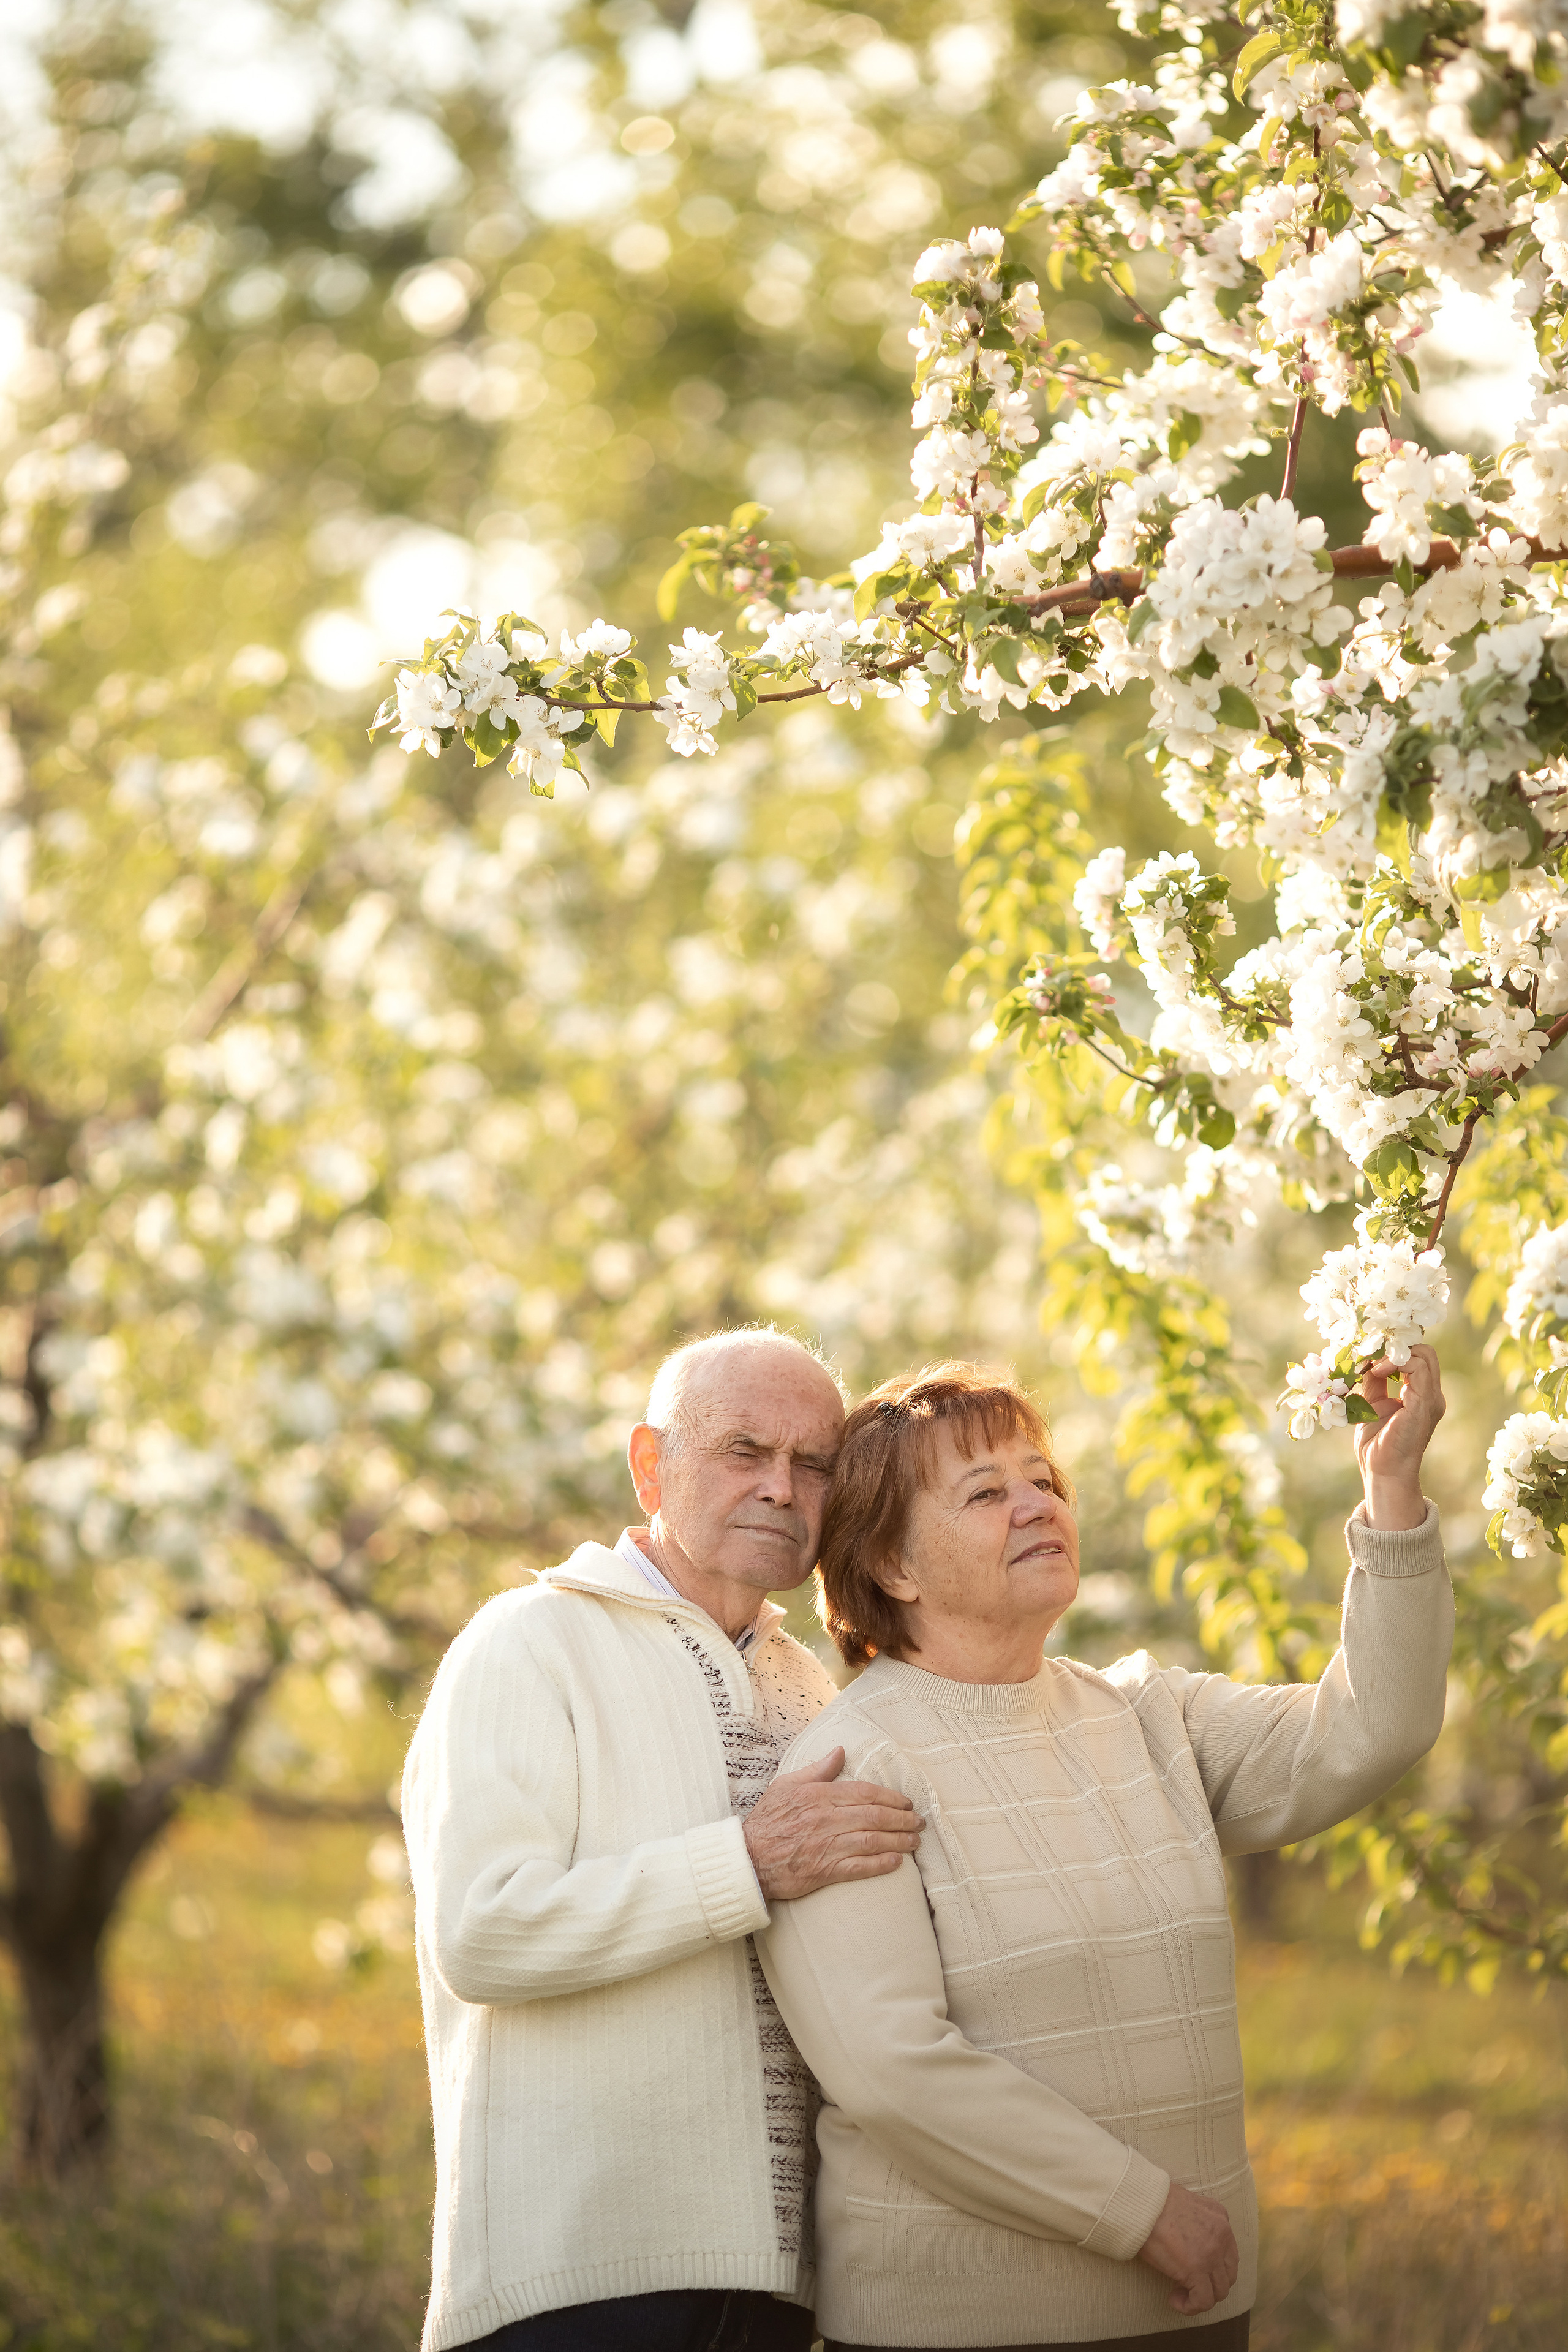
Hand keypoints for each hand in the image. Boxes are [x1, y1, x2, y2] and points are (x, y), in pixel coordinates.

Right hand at [744, 1747, 923, 1900]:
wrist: (747, 1858)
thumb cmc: (766, 1820)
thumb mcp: (787, 1785)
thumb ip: (817, 1769)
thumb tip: (840, 1751)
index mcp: (819, 1796)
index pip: (864, 1792)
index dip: (890, 1797)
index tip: (906, 1802)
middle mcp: (826, 1819)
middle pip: (874, 1816)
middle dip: (902, 1819)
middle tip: (919, 1823)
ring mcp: (826, 1846)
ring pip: (871, 1841)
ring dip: (898, 1841)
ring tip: (914, 1842)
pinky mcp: (824, 1871)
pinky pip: (859, 1868)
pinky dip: (880, 1864)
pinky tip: (896, 1863)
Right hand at [1137, 2181, 1239, 2315]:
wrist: (1143, 2204)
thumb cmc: (1154, 2202)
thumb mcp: (1187, 2204)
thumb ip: (1198, 2221)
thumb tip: (1190, 2241)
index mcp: (1219, 2217)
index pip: (1228, 2252)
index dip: (1213, 2267)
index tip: (1193, 2268)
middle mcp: (1222, 2235)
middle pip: (1228, 2274)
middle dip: (1210, 2284)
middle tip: (1188, 2283)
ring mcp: (1212, 2255)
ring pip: (1219, 2291)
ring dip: (1201, 2297)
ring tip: (1179, 2293)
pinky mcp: (1197, 2271)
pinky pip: (1203, 2301)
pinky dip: (1190, 2306)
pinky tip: (1174, 2300)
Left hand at [1354, 1341, 1445, 1530]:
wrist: (1381, 1472)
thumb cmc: (1376, 1444)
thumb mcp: (1372, 1404)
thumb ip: (1375, 1381)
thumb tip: (1368, 1359)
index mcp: (1421, 1395)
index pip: (1417, 1357)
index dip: (1393, 1348)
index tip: (1367, 1350)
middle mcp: (1431, 1395)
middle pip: (1424, 1351)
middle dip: (1395, 1345)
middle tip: (1369, 1351)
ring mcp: (1431, 1399)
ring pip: (1424, 1354)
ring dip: (1393, 1352)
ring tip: (1371, 1363)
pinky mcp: (1423, 1404)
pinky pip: (1418, 1368)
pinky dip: (1395, 1362)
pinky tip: (1376, 1370)